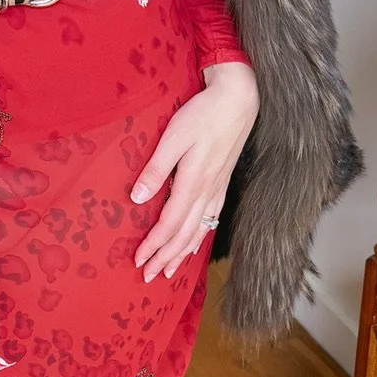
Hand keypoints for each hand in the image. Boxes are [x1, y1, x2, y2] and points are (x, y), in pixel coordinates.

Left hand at [131, 61, 258, 281]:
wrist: (238, 99)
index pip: (168, 225)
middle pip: (184, 236)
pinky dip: (200, 238)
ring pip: (199, 232)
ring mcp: (217, 190)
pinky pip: (211, 220)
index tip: (138, 260)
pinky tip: (194, 246)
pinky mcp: (223, 184)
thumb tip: (137, 199)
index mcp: (192, 183)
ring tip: (169, 272)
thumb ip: (156, 169)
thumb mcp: (173, 137)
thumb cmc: (203, 114)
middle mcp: (207, 192)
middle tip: (148, 277)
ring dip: (182, 254)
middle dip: (165, 258)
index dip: (153, 246)